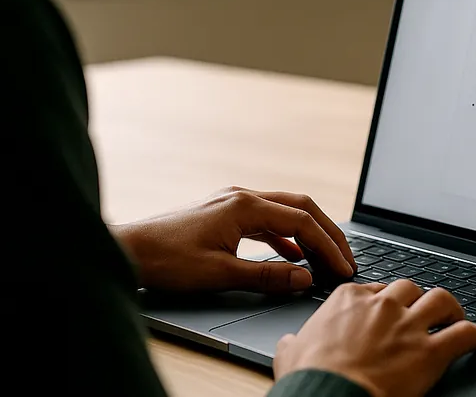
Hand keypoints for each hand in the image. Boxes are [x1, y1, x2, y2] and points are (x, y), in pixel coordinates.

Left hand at [111, 186, 356, 293]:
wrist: (129, 250)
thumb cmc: (168, 260)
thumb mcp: (221, 273)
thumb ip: (267, 275)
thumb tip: (304, 278)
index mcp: (245, 206)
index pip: (302, 222)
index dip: (328, 246)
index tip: (343, 268)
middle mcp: (242, 196)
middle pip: (300, 208)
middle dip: (327, 233)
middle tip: (346, 258)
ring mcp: (232, 202)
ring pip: (284, 212)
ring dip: (307, 234)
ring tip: (325, 259)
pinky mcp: (223, 212)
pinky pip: (266, 220)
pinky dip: (285, 236)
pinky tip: (292, 255)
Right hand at [274, 280, 475, 396]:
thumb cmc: (310, 379)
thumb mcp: (291, 354)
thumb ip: (294, 343)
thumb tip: (289, 344)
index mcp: (348, 299)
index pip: (375, 288)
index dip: (385, 301)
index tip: (388, 312)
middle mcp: (382, 305)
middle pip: (410, 287)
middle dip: (418, 299)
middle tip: (423, 312)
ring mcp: (407, 326)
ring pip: (441, 299)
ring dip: (451, 309)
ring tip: (455, 318)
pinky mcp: (429, 352)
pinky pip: (465, 334)